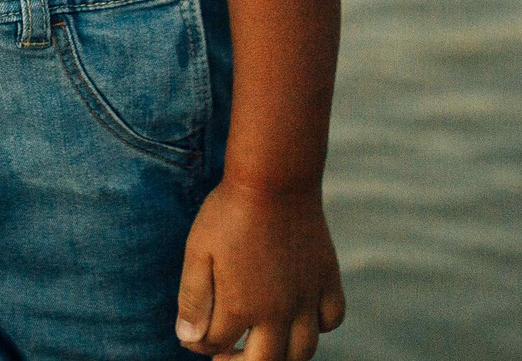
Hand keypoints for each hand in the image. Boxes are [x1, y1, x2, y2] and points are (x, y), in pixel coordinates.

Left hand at [175, 179, 344, 357]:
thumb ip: (192, 299)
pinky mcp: (326, 278)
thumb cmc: (229, 212)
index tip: (194, 332)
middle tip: (228, 353)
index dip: (200, 343)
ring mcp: (307, 296)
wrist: (274, 177)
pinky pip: (331, 318)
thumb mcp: (197, 251)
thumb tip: (189, 341)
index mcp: (241, 305)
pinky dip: (318, 326)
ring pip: (302, 351)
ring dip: (281, 356)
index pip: (216, 345)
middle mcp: (278, 310)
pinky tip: (300, 316)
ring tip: (263, 343)